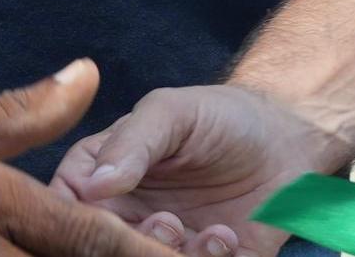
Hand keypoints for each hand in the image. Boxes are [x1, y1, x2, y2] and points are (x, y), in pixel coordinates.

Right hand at [51, 83, 349, 255]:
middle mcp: (122, 217)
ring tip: (195, 231)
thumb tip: (92, 186)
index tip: (110, 218)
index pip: (65, 209)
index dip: (78, 221)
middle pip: (99, 249)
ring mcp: (159, 243)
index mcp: (98, 178)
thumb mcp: (172, 112)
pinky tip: (225, 237)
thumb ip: (132, 142)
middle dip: (128, 246)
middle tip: (165, 223)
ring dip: (166, 256)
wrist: (289, 138)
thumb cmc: (222, 115)